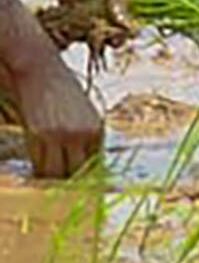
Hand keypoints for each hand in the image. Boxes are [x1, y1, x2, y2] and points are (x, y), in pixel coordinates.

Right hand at [7, 49, 97, 182]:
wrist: (42, 72)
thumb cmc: (63, 93)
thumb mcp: (84, 114)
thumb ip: (86, 137)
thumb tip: (85, 165)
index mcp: (97, 130)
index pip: (93, 165)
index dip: (85, 178)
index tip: (79, 188)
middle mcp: (82, 134)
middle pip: (76, 172)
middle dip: (69, 182)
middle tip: (63, 190)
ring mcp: (60, 135)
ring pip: (56, 172)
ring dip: (52, 178)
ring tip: (49, 179)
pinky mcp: (38, 134)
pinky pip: (39, 162)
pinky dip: (39, 169)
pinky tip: (38, 169)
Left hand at [37, 0, 124, 49]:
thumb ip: (117, 1)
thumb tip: (124, 24)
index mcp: (124, 0)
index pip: (129, 22)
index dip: (127, 32)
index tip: (123, 36)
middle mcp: (107, 8)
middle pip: (110, 31)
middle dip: (108, 38)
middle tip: (105, 41)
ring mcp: (87, 10)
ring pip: (90, 32)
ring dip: (88, 37)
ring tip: (86, 37)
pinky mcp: (67, 10)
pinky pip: (70, 27)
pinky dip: (69, 34)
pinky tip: (68, 35)